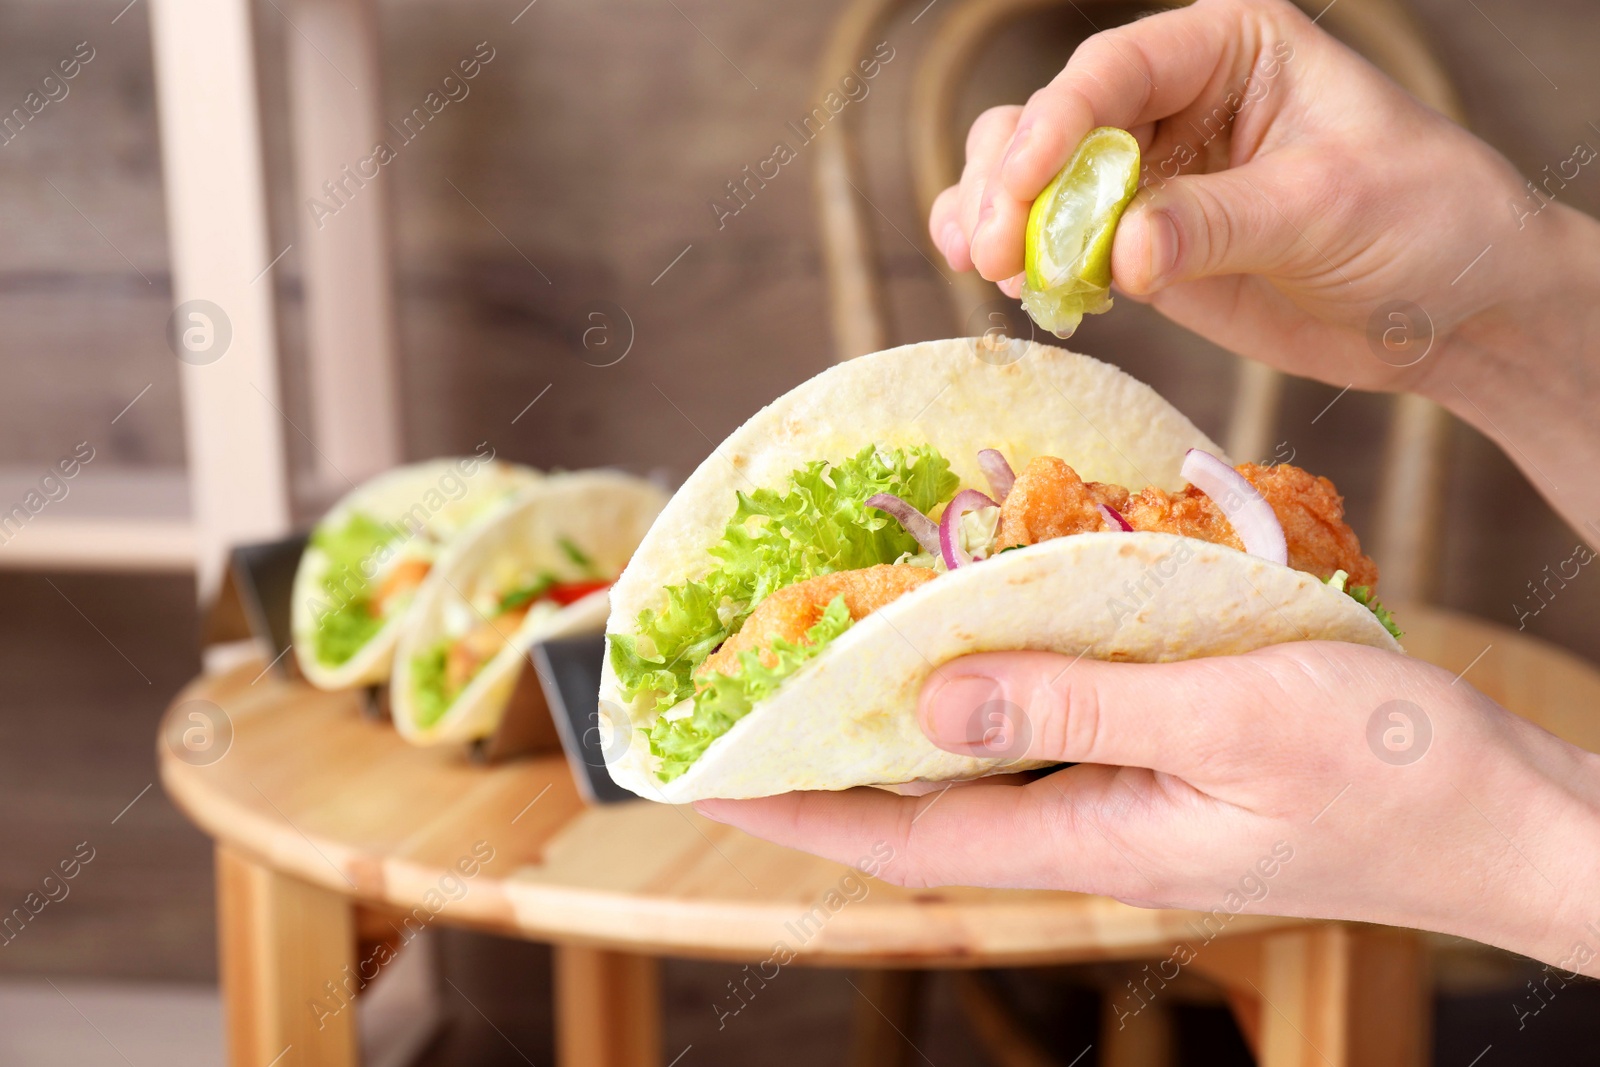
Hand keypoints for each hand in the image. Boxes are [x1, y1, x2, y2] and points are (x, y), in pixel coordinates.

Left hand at [696, 644, 1599, 975]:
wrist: (1513, 820)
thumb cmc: (1395, 775)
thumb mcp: (1231, 722)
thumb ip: (1079, 708)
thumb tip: (928, 708)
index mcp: (1093, 839)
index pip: (898, 843)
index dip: (791, 810)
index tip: (695, 774)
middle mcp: (1092, 830)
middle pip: (921, 806)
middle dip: (824, 760)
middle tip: (743, 696)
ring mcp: (1131, 802)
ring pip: (982, 763)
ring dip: (899, 716)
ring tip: (825, 650)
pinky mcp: (1170, 768)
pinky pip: (1051, 728)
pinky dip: (996, 682)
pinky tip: (978, 629)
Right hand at [932, 0, 1599, 546]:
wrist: (1453, 310)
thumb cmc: (1424, 220)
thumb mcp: (1328, 207)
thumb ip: (1218, 223)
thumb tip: (1123, 255)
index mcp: (1230, 48)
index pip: (1116, 68)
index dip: (1053, 122)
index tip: (1018, 185)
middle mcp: (1176, 101)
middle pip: (1053, 120)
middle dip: (1009, 181)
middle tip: (991, 251)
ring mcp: (1150, 177)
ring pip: (1035, 179)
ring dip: (995, 218)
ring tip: (987, 268)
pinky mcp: (1140, 247)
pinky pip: (1060, 246)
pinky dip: (1025, 264)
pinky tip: (1011, 290)